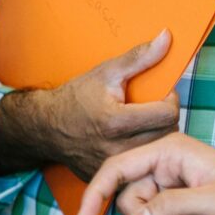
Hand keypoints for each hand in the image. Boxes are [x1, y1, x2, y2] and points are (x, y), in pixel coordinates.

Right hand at [0, 31, 177, 181]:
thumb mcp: (106, 72)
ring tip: (144, 123)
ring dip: (157, 135)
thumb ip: (139, 57)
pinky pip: (141, 164)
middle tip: (154, 108)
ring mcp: (113, 166)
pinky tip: (131, 140)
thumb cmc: (76, 98)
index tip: (161, 95)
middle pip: (167, 134)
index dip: (170, 100)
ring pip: (157, 150)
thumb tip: (167, 38)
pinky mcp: (111, 175)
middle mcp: (116, 148)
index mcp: (116, 122)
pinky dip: (143, 151)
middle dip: (165, 118)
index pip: (168, 114)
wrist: (45, 127)